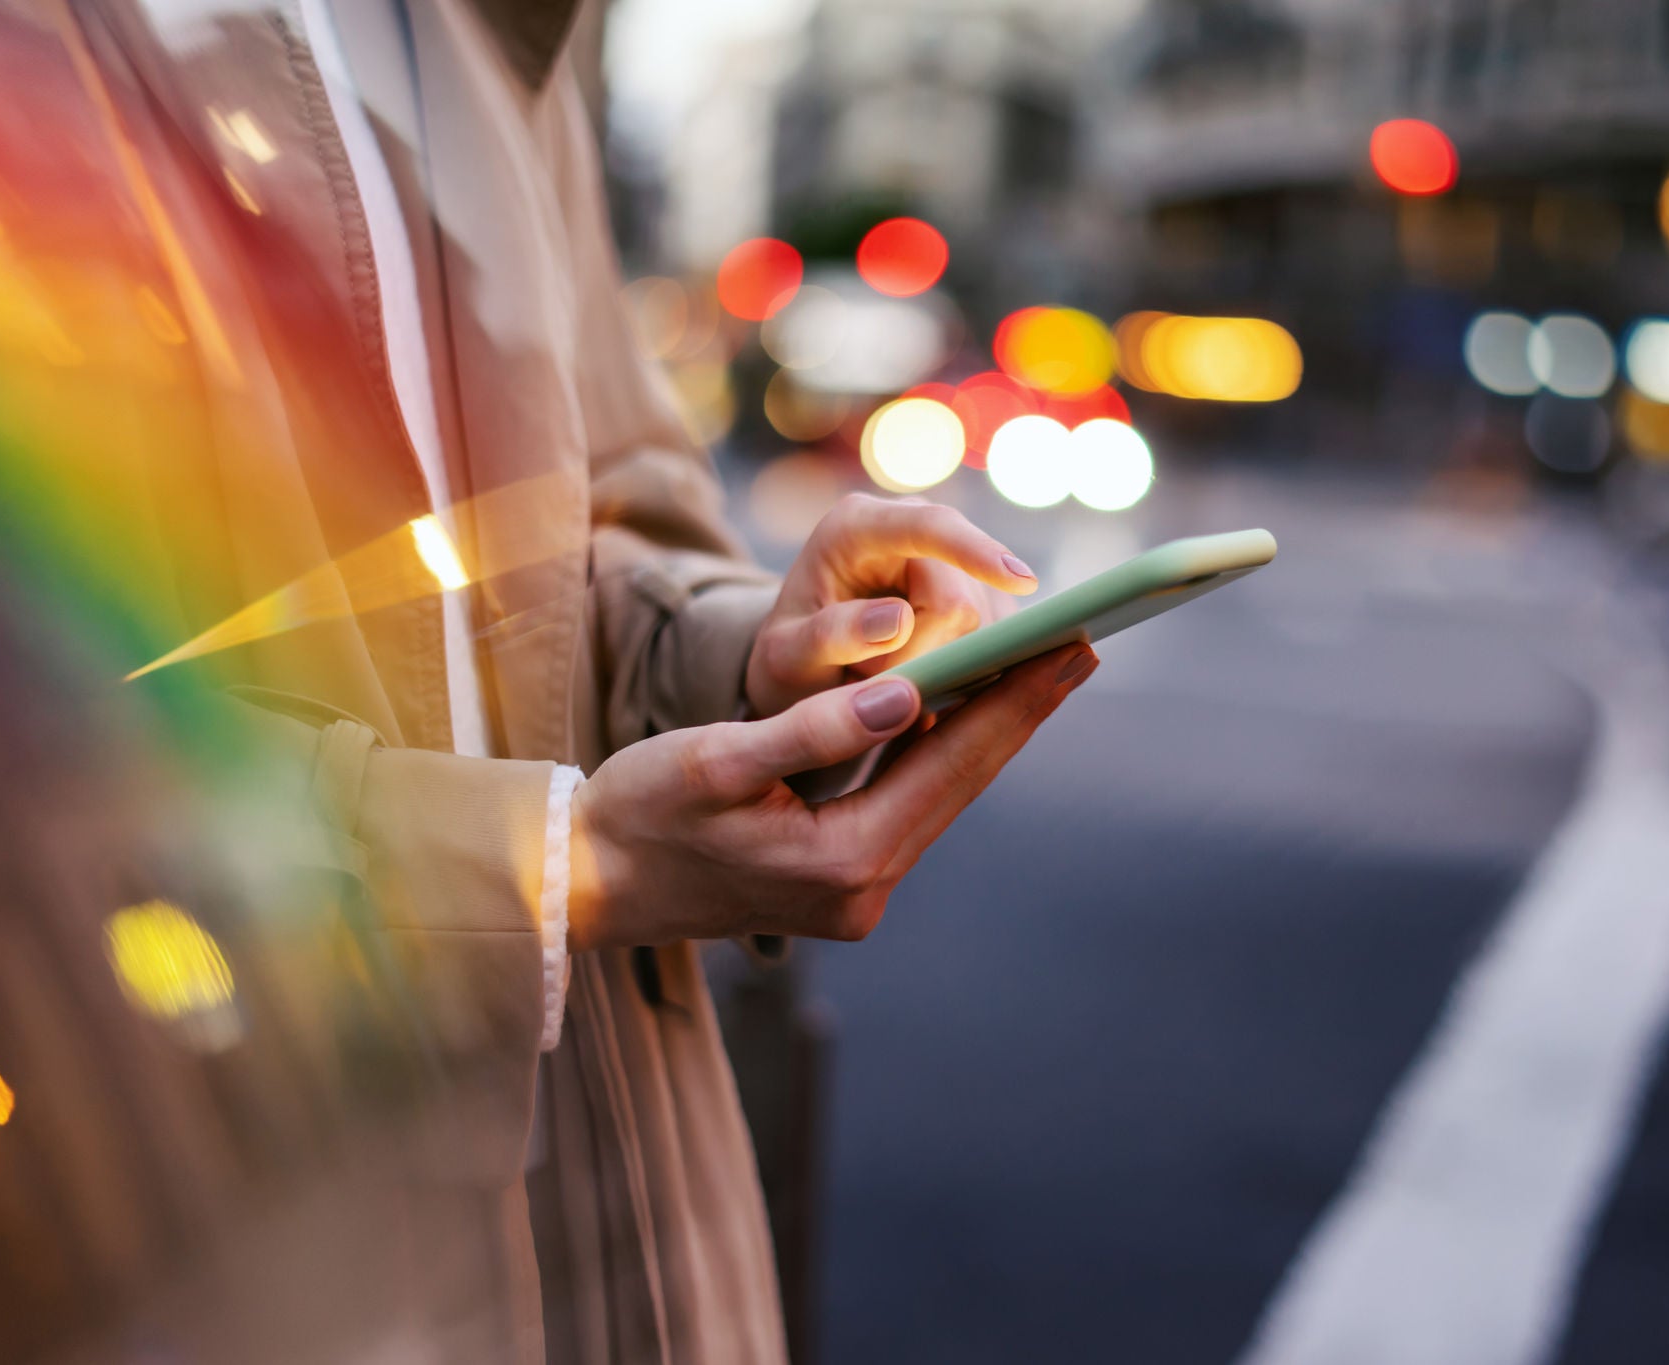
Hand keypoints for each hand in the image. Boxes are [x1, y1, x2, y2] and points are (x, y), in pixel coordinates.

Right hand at [568, 643, 1098, 948]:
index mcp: (842, 862)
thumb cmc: (638, 817)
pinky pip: (908, 805)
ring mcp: (854, 894)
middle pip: (961, 781)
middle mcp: (863, 889)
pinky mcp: (838, 884)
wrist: (587, 886)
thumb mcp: (715, 763)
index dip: (1016, 699)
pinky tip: (963, 713)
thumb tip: (903, 694)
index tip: (1074, 645)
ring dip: (986, 730)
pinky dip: (939, 755)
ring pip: (939, 793)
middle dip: (1019, 709)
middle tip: (1081, 643)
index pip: (952, 763)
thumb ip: (812, 732)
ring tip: (1039, 667)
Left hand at [743, 493, 1037, 718]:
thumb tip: (899, 620)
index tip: (1021, 579)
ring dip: (941, 667)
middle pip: (962, 602)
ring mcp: (952, 559)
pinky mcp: (979, 593)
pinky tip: (923, 675)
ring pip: (986, 628)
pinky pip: (996, 640)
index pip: (930, 527)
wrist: (805, 662)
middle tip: (869, 679)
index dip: (976, 552)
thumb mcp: (787, 656)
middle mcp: (914, 527)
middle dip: (924, 655)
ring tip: (887, 674)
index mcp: (858, 526)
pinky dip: (963, 671)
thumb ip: (830, 636)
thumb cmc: (792, 657)